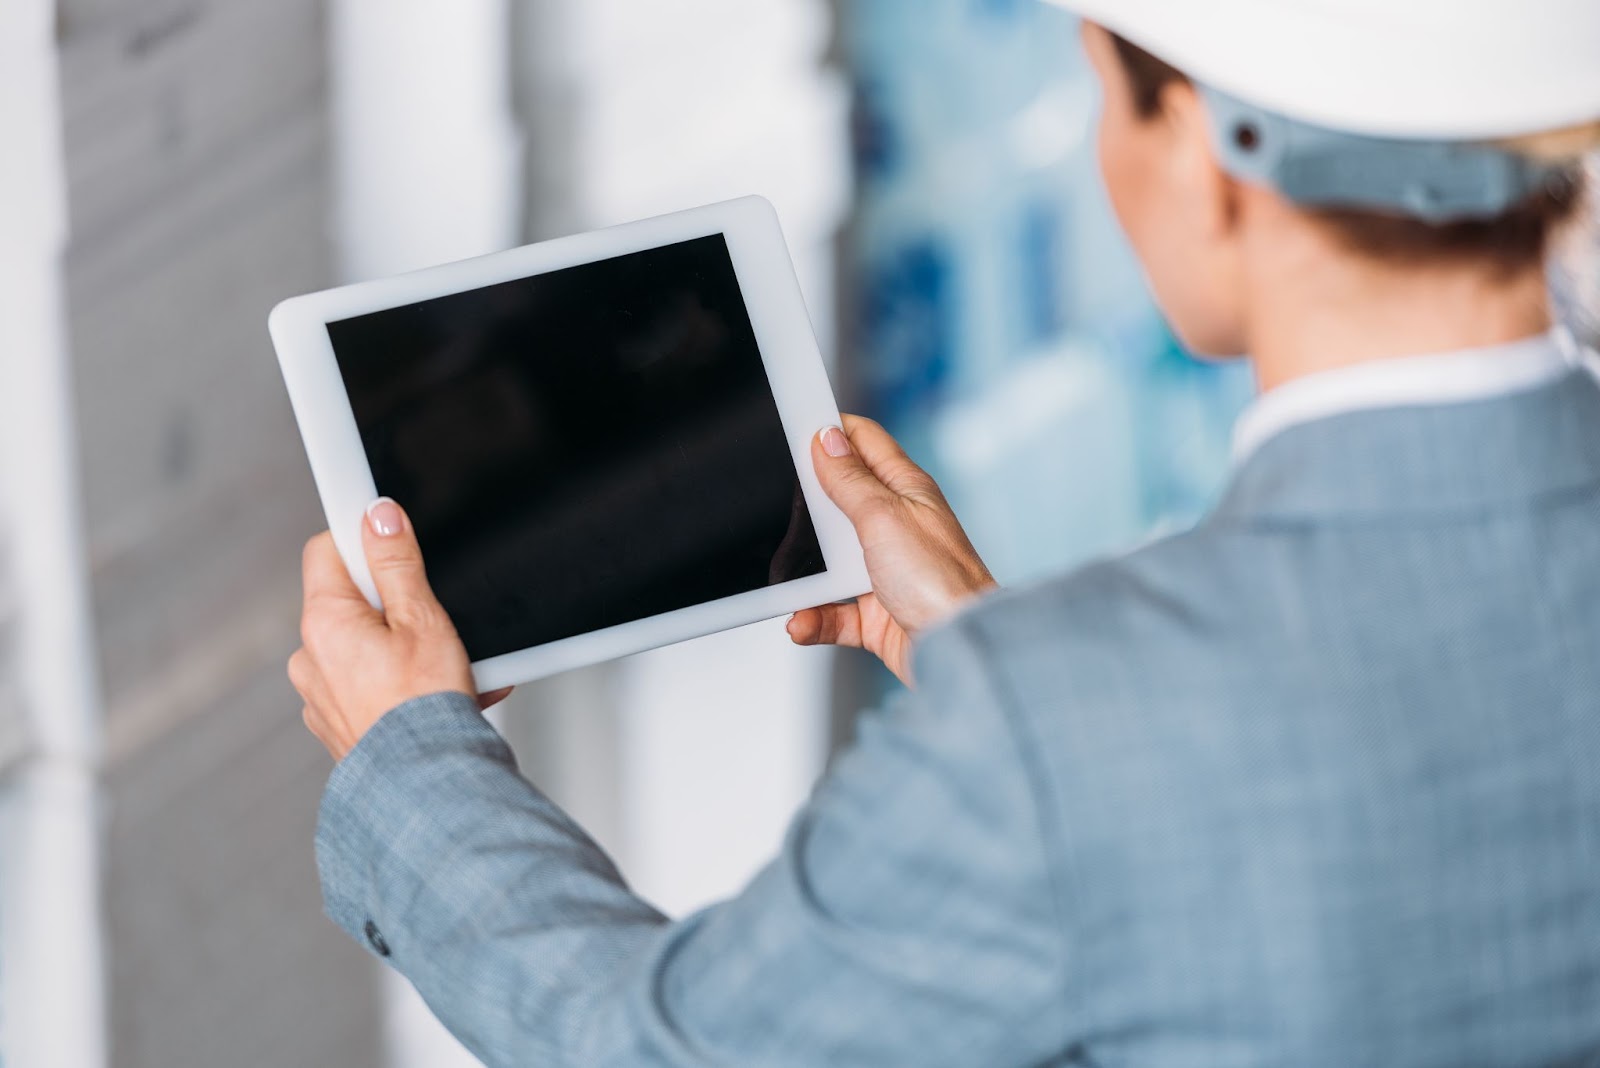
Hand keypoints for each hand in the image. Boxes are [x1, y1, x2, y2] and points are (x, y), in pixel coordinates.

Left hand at [290, 498, 512, 761]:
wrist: (425, 785)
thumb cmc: (424, 708)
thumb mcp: (422, 618)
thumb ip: (396, 563)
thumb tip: (377, 516)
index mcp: (324, 622)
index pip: (326, 550)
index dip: (363, 541)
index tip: (394, 543)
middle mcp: (309, 658)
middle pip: (347, 600)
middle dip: (391, 603)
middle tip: (432, 619)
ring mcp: (319, 695)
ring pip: (360, 646)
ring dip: (399, 647)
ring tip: (443, 666)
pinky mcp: (337, 725)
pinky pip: (365, 685)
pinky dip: (396, 682)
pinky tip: (435, 693)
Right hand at [787, 416, 995, 686]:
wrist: (961, 652)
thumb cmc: (942, 582)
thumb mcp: (884, 516)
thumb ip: (850, 479)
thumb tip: (827, 439)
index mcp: (905, 490)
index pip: (864, 442)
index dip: (831, 430)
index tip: (794, 427)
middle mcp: (895, 526)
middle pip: (838, 501)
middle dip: (805, 507)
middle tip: (778, 509)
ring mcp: (885, 571)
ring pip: (829, 562)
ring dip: (803, 574)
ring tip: (785, 578)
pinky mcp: (876, 614)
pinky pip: (832, 611)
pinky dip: (813, 617)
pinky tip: (802, 621)